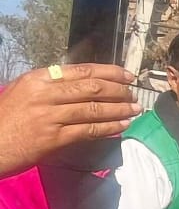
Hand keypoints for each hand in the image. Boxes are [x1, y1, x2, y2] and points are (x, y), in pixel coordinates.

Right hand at [0, 63, 139, 178]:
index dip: (109, 72)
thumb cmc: (6, 118)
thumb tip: (84, 83)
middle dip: (119, 91)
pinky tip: (122, 126)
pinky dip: (109, 127)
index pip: (82, 70)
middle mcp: (45, 94)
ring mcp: (50, 116)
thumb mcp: (24, 91)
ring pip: (94, 109)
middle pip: (92, 88)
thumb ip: (51, 85)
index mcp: (38, 78)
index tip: (127, 76)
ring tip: (135, 110)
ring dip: (119, 109)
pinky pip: (89, 130)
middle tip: (134, 95)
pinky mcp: (54, 138)